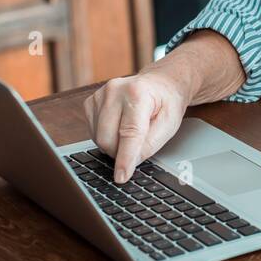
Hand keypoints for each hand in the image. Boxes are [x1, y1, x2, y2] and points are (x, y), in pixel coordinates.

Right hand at [83, 69, 189, 183]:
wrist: (161, 83)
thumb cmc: (167, 103)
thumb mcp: (169, 125)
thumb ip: (149, 145)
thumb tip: (128, 164)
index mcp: (137, 93)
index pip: (129, 133)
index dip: (125, 158)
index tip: (121, 177)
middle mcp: (114, 90)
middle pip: (107, 138)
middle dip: (120, 152)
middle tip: (138, 148)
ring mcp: (100, 95)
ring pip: (97, 138)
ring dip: (113, 145)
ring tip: (132, 133)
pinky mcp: (90, 102)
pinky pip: (92, 132)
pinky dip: (106, 137)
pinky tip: (120, 128)